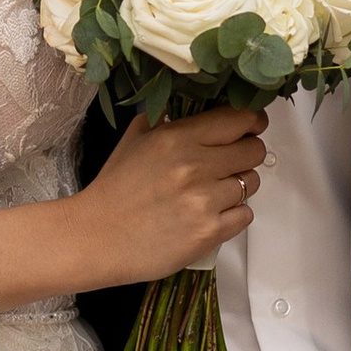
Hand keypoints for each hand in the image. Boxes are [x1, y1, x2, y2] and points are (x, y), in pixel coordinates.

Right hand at [72, 102, 266, 291]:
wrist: (96, 238)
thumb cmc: (114, 191)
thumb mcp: (134, 141)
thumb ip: (165, 121)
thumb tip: (193, 111)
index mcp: (176, 139)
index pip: (237, 119)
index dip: (252, 122)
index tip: (252, 126)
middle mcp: (195, 166)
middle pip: (253, 150)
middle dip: (248, 153)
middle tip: (233, 162)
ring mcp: (204, 201)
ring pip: (251, 183)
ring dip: (239, 186)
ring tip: (214, 192)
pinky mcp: (209, 232)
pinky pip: (245, 215)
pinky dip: (234, 214)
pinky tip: (212, 214)